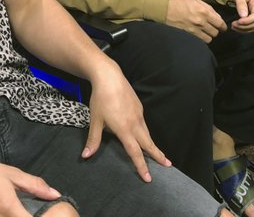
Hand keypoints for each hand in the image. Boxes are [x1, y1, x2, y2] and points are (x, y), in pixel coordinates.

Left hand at [83, 63, 169, 181]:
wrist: (109, 76)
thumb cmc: (101, 98)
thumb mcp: (95, 120)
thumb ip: (93, 139)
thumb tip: (86, 155)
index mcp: (124, 129)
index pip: (135, 152)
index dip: (141, 166)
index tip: (148, 177)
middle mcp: (134, 123)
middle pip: (148, 143)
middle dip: (158, 156)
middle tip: (168, 165)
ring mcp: (138, 114)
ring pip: (147, 133)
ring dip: (153, 145)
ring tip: (158, 154)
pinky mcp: (139, 107)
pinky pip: (144, 124)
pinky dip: (146, 133)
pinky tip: (142, 134)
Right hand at [166, 0, 225, 41]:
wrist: (164, 7)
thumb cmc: (179, 1)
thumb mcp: (195, 0)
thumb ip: (207, 8)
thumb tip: (216, 16)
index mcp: (204, 11)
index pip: (220, 23)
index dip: (222, 26)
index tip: (222, 27)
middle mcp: (201, 21)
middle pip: (216, 32)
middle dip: (215, 30)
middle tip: (212, 28)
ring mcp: (195, 29)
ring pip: (209, 38)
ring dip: (208, 36)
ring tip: (205, 32)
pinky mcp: (188, 35)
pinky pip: (200, 41)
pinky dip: (201, 39)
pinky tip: (198, 35)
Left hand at [225, 0, 253, 32]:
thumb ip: (241, 4)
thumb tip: (243, 16)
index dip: (248, 21)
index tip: (238, 22)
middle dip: (245, 26)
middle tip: (233, 25)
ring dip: (244, 29)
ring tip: (234, 26)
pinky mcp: (251, 15)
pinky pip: (250, 25)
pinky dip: (244, 28)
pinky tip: (236, 26)